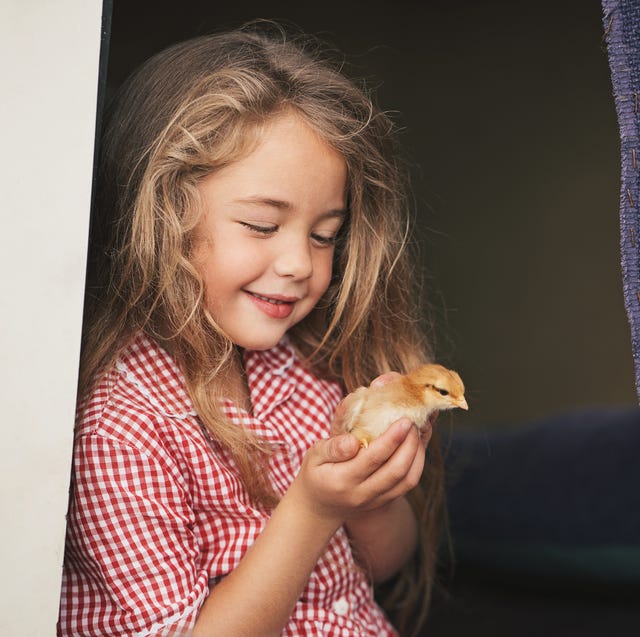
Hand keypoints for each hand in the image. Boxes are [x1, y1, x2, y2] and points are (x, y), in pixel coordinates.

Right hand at [290, 416, 427, 526]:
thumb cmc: (316, 473)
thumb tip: (353, 441)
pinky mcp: (386, 501)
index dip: (391, 438)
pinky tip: (417, 445)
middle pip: (396, 471)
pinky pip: (408, 484)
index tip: (403, 420)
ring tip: (419, 430)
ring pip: (408, 480)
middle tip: (414, 420)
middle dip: (410, 443)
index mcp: (342, 480)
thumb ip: (332, 447)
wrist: (319, 508)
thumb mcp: (314, 456)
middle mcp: (362, 494)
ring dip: (418, 453)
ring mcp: (376, 501)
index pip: (372, 458)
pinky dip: (417, 463)